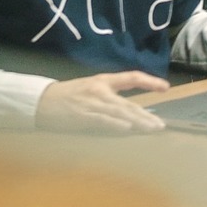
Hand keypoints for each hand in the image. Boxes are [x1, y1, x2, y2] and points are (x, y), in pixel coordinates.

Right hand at [34, 71, 169, 134]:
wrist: (40, 101)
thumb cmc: (66, 96)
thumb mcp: (90, 88)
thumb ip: (110, 96)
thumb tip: (132, 111)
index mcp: (103, 80)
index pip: (131, 77)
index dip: (149, 81)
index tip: (165, 87)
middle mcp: (100, 90)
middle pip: (128, 103)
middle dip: (146, 115)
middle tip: (161, 126)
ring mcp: (92, 103)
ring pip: (120, 113)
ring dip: (137, 122)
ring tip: (152, 129)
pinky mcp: (82, 115)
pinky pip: (102, 120)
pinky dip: (116, 124)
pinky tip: (128, 129)